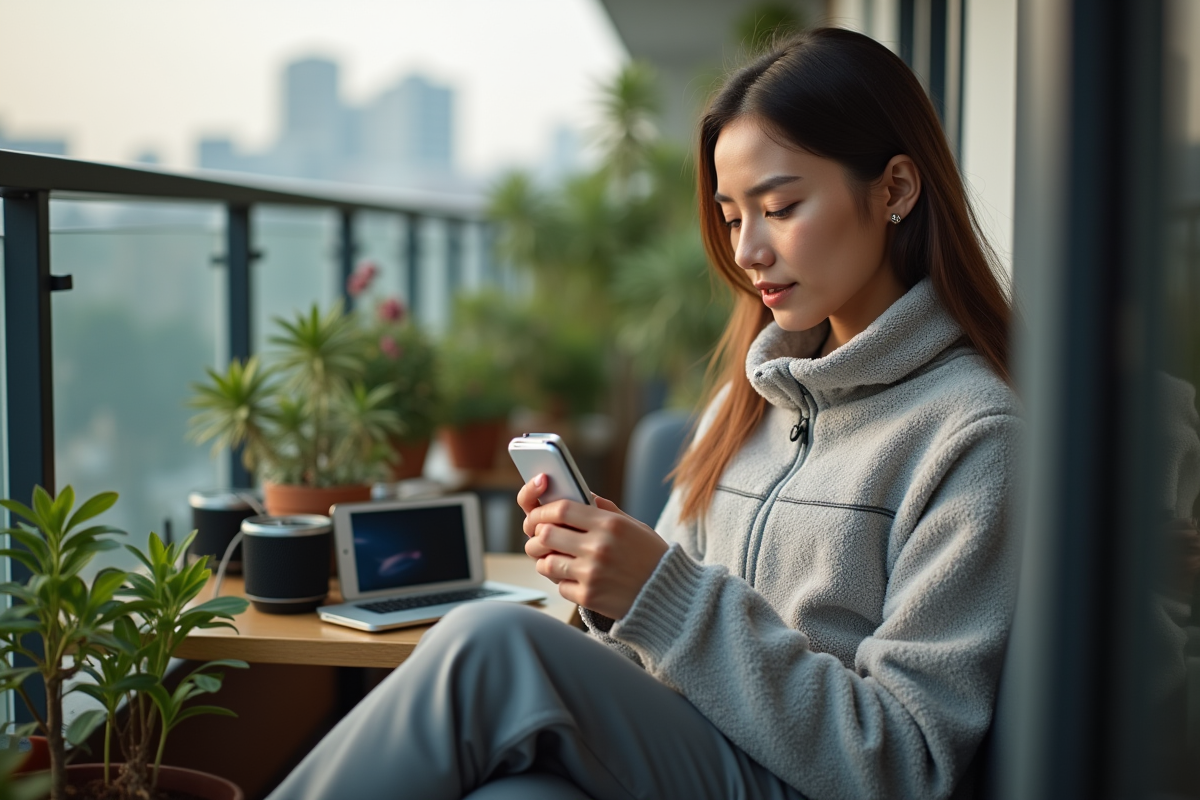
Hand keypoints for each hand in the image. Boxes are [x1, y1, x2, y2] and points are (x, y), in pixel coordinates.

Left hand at [516, 474, 668, 618]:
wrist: (670, 595)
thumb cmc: (651, 557)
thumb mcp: (633, 525)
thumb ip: (605, 509)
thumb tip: (579, 495)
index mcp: (610, 524)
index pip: (561, 509)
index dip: (542, 511)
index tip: (538, 515)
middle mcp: (599, 547)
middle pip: (546, 534)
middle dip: (537, 534)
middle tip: (540, 536)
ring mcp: (592, 573)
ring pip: (546, 562)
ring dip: (546, 559)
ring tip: (554, 558)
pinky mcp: (589, 597)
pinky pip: (560, 585)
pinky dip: (563, 581)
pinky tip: (576, 578)